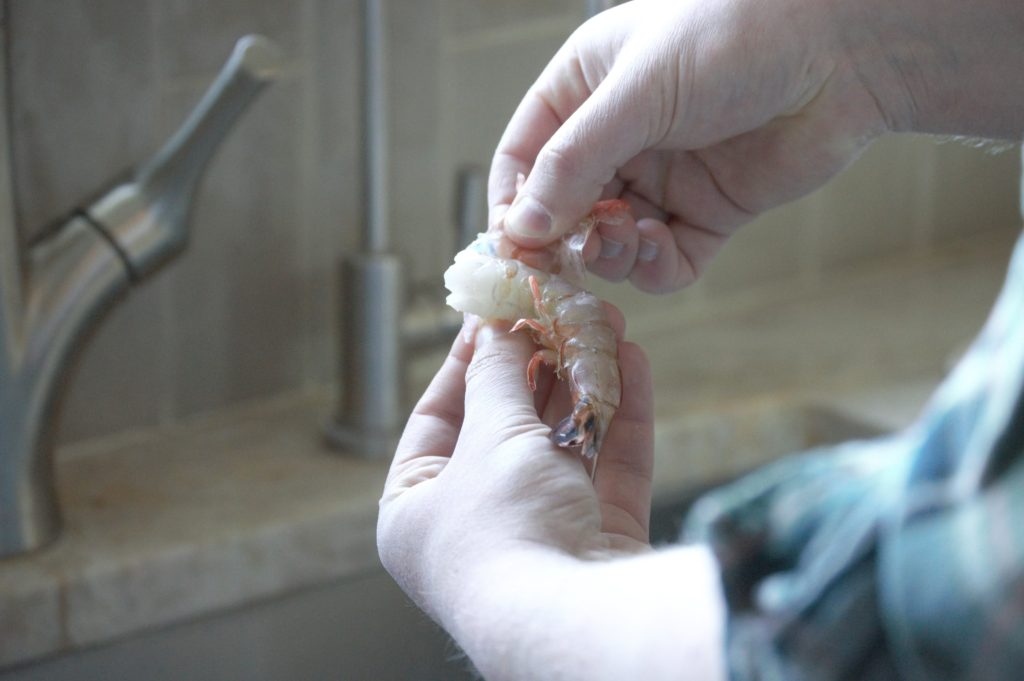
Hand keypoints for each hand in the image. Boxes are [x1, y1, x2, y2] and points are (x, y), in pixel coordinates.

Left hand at [378, 315, 653, 621]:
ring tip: (603, 320)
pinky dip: (619, 416)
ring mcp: (540, 536)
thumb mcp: (490, 437)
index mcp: (419, 510)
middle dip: (537, 365)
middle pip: (506, 427)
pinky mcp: (598, 542)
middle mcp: (475, 525)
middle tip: (557, 308)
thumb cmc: (505, 530)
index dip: (466, 361)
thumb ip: (496, 377)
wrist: (576, 622)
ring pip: (563, 443)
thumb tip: (494, 329)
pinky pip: (607, 468)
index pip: (437, 418)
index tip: (493, 312)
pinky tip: (631, 362)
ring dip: (583, 381)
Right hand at [490, 0, 1023, 292]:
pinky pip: (664, 260)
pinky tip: (660, 250)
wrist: (843, 52)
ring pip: (610, 240)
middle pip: (563, 207)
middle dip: (563, 236)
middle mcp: (619, 137)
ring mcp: (663, 177)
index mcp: (586, 90)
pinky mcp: (706, 213)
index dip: (513, 202)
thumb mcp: (638, 92)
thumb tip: (521, 227)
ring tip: (627, 239)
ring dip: (610, 252)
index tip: (512, 246)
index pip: (525, 156)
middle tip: (567, 259)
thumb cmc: (734, 39)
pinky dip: (655, 267)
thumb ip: (575, 160)